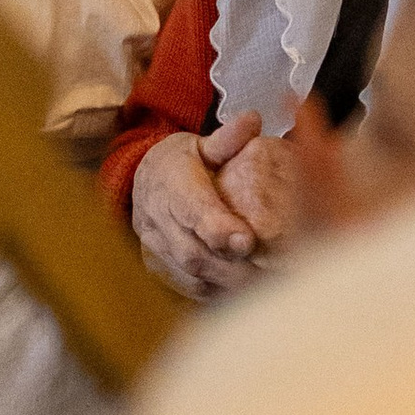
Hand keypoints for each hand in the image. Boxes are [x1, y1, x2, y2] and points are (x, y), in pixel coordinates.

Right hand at [130, 113, 301, 299]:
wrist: (141, 179)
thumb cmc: (182, 162)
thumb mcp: (201, 144)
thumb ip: (227, 138)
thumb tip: (254, 119)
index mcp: (171, 184)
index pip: (193, 210)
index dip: (218, 228)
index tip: (247, 241)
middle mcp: (158, 217)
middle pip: (194, 250)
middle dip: (233, 267)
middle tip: (272, 275)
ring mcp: (155, 244)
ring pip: (190, 272)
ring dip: (227, 284)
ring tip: (265, 289)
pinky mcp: (157, 263)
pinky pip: (186, 284)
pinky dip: (214, 292)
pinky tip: (243, 295)